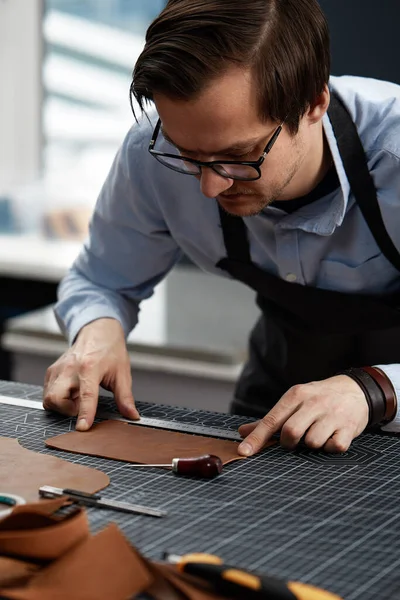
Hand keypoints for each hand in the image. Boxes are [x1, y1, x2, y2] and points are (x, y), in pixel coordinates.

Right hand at [43, 318, 138, 430]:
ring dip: (62, 405)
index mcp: (90, 367)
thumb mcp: (122, 373)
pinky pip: (48, 393)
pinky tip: (72, 392)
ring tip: (78, 396)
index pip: (86, 394)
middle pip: (55, 398)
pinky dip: (58, 399)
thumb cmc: (110, 350)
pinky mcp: (51, 372)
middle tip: (81, 405)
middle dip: (66, 410)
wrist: (97, 331)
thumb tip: (132, 416)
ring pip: (48, 398)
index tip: (83, 427)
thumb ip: (125, 397)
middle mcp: (70, 368)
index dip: (85, 413)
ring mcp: (58, 369)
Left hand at [238, 375, 368, 454]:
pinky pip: (333, 448)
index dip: (256, 438)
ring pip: (312, 443)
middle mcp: (313, 403)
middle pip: (290, 432)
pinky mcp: (348, 428)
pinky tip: (332, 436)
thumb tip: (242, 432)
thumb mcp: (295, 401)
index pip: (272, 419)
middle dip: (289, 443)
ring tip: (318, 432)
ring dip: (312, 444)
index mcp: (296, 395)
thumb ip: (271, 419)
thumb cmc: (319, 399)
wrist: (356, 390)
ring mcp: (332, 415)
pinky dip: (330, 447)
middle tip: (295, 440)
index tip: (243, 452)